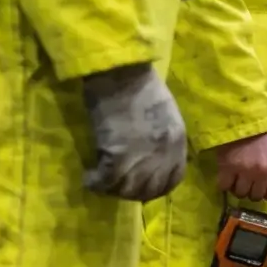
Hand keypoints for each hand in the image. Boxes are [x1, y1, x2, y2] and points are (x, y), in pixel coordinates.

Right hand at [81, 64, 187, 200]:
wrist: (121, 73)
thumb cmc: (140, 84)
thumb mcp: (164, 113)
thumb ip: (162, 137)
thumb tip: (150, 155)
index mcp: (177, 141)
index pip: (173, 179)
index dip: (156, 187)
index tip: (141, 185)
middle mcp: (164, 154)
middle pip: (150, 190)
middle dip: (133, 193)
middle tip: (117, 186)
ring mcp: (142, 157)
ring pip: (128, 190)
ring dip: (113, 190)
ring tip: (102, 181)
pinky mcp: (117, 155)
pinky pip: (106, 182)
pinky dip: (95, 182)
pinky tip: (89, 177)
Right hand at [215, 128, 266, 203]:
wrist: (245, 118)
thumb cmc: (266, 135)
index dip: (266, 193)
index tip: (262, 187)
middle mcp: (263, 172)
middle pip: (256, 196)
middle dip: (252, 191)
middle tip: (248, 182)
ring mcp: (245, 171)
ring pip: (240, 194)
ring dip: (238, 188)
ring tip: (237, 179)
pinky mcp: (227, 167)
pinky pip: (224, 186)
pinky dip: (224, 184)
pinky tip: (227, 176)